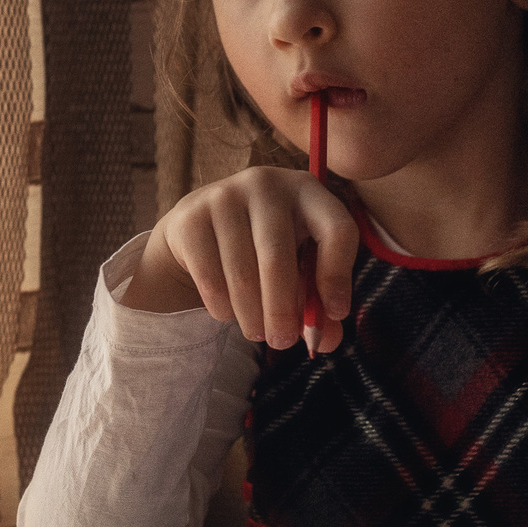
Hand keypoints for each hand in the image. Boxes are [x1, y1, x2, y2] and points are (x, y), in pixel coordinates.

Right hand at [129, 164, 358, 350]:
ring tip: (256, 333)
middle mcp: (266, 184)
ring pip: (242, 272)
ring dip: (252, 314)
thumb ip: (316, 301)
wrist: (199, 228)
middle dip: (282, 309)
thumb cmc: (262, 248)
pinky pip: (210, 276)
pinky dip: (222, 305)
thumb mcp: (297, 264)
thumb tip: (328, 341)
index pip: (336, 229)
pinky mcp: (191, 217)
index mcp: (307, 190)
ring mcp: (224, 195)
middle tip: (282, 342)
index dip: (337, 277)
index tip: (333, 315)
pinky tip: (228, 313)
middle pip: (278, 256)